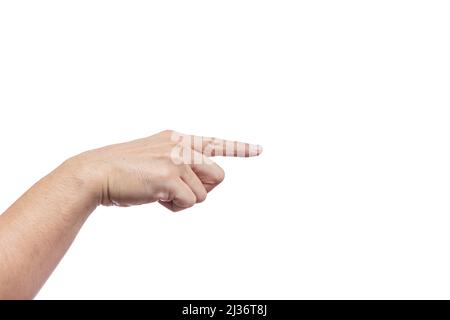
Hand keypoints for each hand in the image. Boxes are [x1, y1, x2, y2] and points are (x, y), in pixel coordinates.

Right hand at [69, 130, 261, 211]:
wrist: (94, 173)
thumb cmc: (122, 172)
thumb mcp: (154, 159)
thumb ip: (179, 165)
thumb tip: (200, 187)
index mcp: (177, 138)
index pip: (216, 142)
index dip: (239, 148)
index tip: (259, 149)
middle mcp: (181, 144)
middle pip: (219, 175)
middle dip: (202, 189)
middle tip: (175, 190)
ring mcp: (177, 158)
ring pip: (204, 193)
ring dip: (184, 200)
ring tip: (157, 192)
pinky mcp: (171, 175)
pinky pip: (190, 202)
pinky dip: (174, 207)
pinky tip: (154, 198)